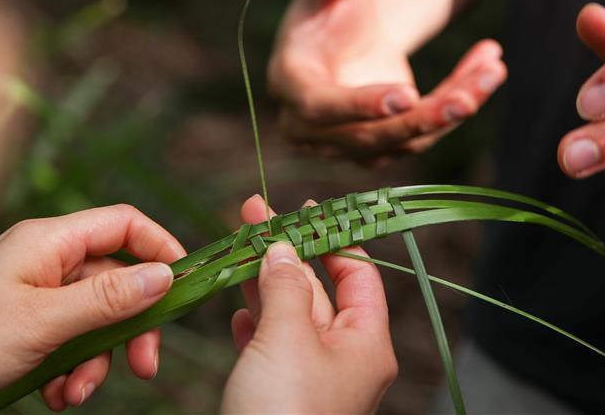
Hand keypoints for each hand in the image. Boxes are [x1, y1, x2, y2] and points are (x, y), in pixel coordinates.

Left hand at [0, 204, 185, 409]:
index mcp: (49, 242)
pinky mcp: (23, 326)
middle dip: (131, 326)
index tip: (183, 286)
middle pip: (116, 279)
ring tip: (75, 394)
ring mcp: (33, 294)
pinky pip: (68, 340)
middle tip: (143, 366)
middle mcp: (45, 261)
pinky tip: (55, 395)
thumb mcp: (40, 323)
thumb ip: (107, 299)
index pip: (124, 225)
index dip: (160, 248)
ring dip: (96, 360)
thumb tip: (164, 276)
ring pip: (94, 318)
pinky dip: (70, 370)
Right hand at [221, 196, 396, 413]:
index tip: (304, 210)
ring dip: (264, 283)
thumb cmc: (284, 414)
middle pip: (319, 289)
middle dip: (287, 252)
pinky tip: (239, 309)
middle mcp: (344, 358)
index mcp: (366, 343)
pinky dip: (255, 324)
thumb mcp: (287, 338)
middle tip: (254, 214)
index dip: (333, 238)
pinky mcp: (281, 395)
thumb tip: (283, 247)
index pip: (358, 274)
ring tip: (238, 249)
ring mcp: (311, 378)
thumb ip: (286, 286)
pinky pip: (271, 348)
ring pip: (290, 316)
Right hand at [269, 0, 506, 164]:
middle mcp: (311, 125)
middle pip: (367, 138)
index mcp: (289, 81)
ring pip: (405, 141)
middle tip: (469, 98)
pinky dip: (459, 103)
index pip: (317, 106)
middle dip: (422, 119)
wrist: (346, 28)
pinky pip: (426, 134)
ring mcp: (348, 142)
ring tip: (492, 70)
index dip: (358, 105)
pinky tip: (488, 67)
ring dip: (452, 110)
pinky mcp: (384, 145)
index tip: (407, 94)